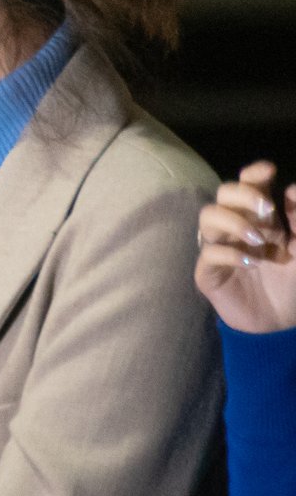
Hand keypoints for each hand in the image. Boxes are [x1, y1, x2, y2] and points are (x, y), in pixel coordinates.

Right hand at [196, 161, 295, 333]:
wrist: (280, 325)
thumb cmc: (292, 285)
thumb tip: (292, 188)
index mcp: (260, 219)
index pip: (248, 185)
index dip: (253, 174)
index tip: (268, 170)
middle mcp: (236, 228)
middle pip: (223, 194)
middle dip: (243, 195)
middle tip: (268, 210)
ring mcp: (219, 248)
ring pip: (208, 217)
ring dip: (233, 222)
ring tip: (258, 240)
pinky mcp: (208, 272)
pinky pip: (209, 253)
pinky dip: (230, 253)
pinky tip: (251, 264)